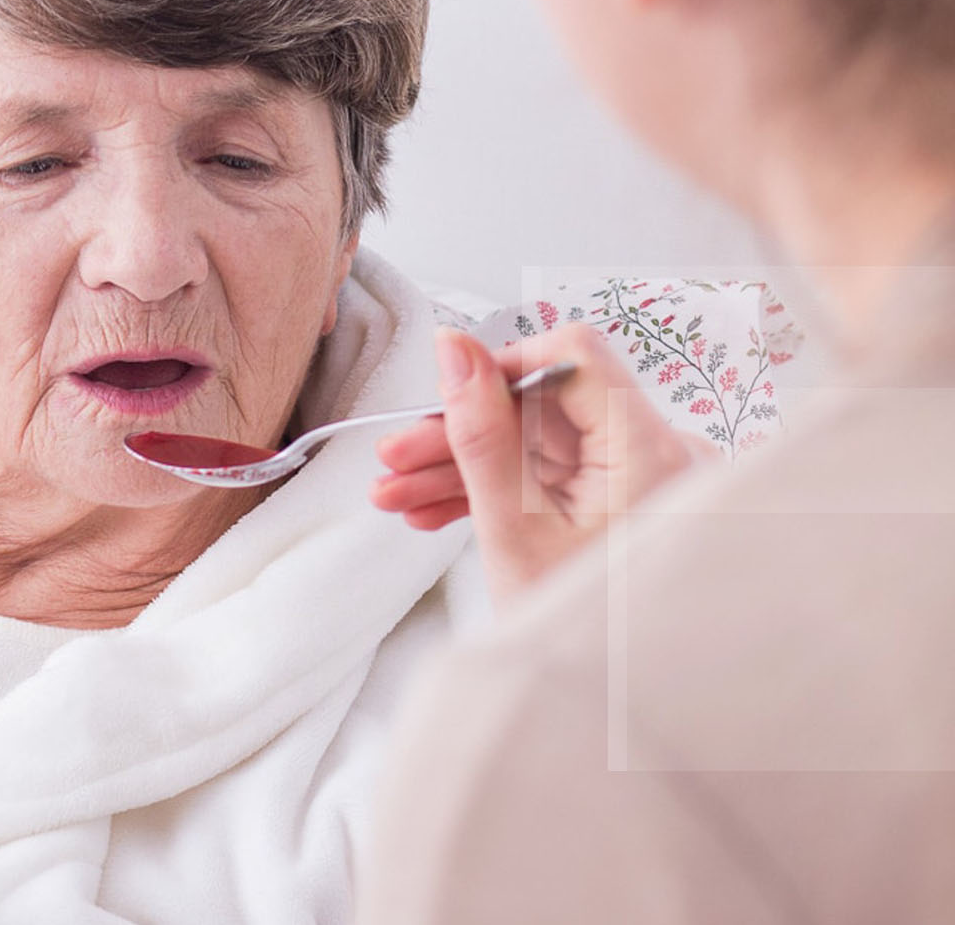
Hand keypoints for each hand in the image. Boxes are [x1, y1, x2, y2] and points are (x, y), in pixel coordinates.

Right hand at [369, 325, 710, 602]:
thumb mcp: (512, 531)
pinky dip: (499, 490)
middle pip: (545, 407)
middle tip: (395, 458)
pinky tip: (436, 511)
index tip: (443, 398)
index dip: (498, 368)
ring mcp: (642, 481)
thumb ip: (481, 433)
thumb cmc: (580, 636)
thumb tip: (454, 348)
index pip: (572, 358)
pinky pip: (552, 476)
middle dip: (461, 432)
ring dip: (465, 466)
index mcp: (650, 454)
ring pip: (538, 444)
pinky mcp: (623, 502)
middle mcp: (659, 456)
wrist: (618, 708)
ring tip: (398, 497)